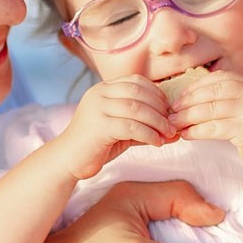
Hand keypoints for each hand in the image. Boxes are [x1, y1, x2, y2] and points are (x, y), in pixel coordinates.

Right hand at [53, 76, 172, 180]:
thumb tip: (174, 130)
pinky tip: (157, 142)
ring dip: (158, 122)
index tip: (168, 109)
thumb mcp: (122, 130)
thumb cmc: (95, 145)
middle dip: (160, 108)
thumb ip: (144, 126)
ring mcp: (97, 108)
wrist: (67, 160)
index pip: (136, 81)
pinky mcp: (99, 126)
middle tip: (172, 124)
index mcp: (103, 89)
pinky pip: (132, 126)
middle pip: (139, 92)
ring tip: (168, 134)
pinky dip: (149, 134)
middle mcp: (99, 94)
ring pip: (137, 108)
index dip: (156, 93)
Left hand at [169, 72, 242, 177]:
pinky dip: (196, 131)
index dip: (196, 86)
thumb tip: (196, 98)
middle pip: (212, 91)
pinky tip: (187, 135)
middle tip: (172, 110)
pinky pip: (214, 127)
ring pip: (210, 109)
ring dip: (188, 117)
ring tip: (174, 124)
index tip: (180, 97)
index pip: (219, 78)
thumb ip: (231, 101)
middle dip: (188, 100)